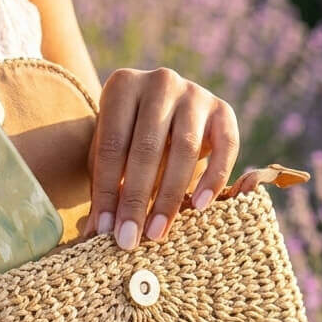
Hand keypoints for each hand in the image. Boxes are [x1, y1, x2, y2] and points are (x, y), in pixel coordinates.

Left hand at [81, 67, 240, 249]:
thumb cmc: (129, 135)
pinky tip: (199, 206)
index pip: (111, 144)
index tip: (105, 229)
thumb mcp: (110, 152)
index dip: (107, 189)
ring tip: (157, 232)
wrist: (165, 108)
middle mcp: (159, 82)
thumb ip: (104, 185)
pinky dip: (213, 177)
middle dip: (135, 198)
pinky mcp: (223, 109)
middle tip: (129, 239)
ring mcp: (194, 93)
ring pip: (184, 149)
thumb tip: (96, 232)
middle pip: (146, 147)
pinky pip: (225, 146)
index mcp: (122, 85)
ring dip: (169, 196)